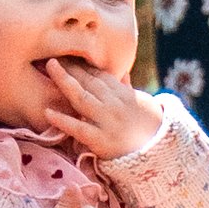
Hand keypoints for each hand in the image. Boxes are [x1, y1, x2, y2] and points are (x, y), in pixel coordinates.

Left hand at [37, 56, 164, 163]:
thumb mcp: (142, 104)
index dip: (82, 63)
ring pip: (83, 98)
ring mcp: (107, 122)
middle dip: (70, 66)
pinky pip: (79, 129)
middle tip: (51, 53)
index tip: (66, 52)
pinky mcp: (101, 141)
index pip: (100, 74)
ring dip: (65, 81)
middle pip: (89, 81)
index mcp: (123, 95)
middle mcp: (115, 105)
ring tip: (49, 66)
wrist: (160, 155)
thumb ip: (128, 89)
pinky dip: (63, 121)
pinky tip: (48, 112)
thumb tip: (122, 73)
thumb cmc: (148, 129)